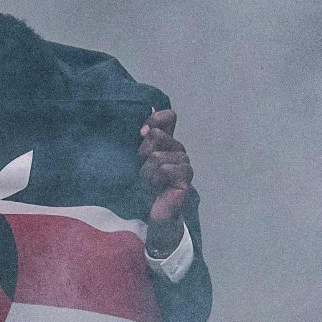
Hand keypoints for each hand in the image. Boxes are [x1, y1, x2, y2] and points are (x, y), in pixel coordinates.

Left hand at [139, 108, 191, 255]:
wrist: (151, 215)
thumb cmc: (142, 187)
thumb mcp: (136, 159)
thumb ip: (142, 136)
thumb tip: (148, 106)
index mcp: (167, 142)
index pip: (168, 116)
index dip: (153, 120)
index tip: (140, 134)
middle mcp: (178, 149)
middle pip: (156, 135)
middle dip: (142, 154)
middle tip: (142, 171)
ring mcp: (184, 164)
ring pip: (157, 156)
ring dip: (146, 172)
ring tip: (148, 184)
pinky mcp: (186, 178)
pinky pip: (165, 169)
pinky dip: (155, 180)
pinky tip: (157, 189)